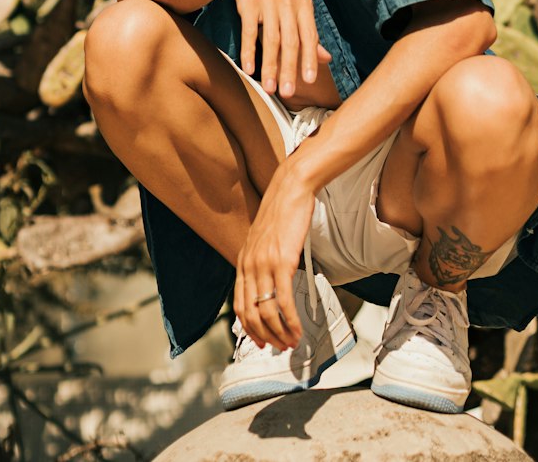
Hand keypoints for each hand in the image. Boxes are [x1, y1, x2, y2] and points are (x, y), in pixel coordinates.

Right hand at [229, 0, 331, 95]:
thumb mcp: (298, 3)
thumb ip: (309, 32)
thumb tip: (326, 59)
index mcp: (303, 4)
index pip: (309, 36)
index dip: (309, 59)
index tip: (309, 81)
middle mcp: (287, 3)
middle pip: (290, 41)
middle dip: (290, 69)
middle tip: (288, 93)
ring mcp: (267, 2)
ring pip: (270, 39)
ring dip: (269, 66)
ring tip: (269, 88)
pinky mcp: (248, 2)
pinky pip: (248, 30)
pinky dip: (248, 50)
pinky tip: (248, 68)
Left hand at [234, 161, 314, 350]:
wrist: (290, 189)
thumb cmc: (281, 213)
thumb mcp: (262, 240)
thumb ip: (260, 261)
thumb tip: (268, 283)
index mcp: (242, 262)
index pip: (239, 306)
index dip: (249, 329)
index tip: (261, 342)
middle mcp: (249, 266)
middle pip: (251, 314)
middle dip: (265, 336)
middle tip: (279, 347)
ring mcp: (264, 265)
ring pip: (267, 311)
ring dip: (279, 332)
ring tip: (291, 341)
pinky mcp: (283, 261)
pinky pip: (284, 300)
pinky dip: (290, 320)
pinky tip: (297, 329)